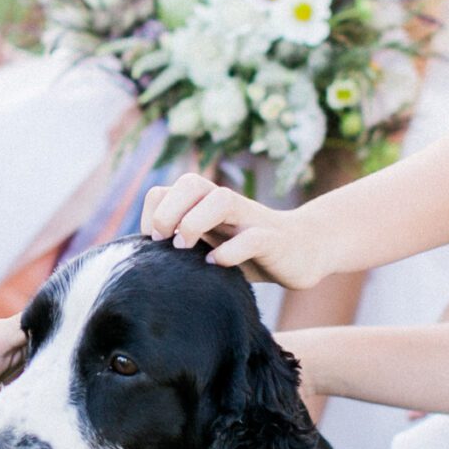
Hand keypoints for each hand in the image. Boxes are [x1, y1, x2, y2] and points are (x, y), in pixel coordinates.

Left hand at [142, 177, 329, 289]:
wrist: (303, 252)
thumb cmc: (249, 251)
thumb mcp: (212, 245)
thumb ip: (185, 244)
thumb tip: (144, 260)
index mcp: (206, 205)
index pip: (166, 190)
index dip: (152, 213)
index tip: (153, 242)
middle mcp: (227, 205)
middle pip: (191, 183)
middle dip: (169, 210)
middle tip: (163, 241)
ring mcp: (251, 220)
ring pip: (221, 199)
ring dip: (195, 221)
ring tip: (185, 248)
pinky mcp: (274, 241)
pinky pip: (252, 238)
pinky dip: (231, 252)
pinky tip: (218, 265)